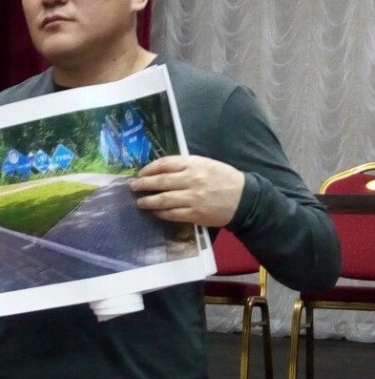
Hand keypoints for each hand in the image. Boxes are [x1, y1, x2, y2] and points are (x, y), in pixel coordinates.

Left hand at [130, 155, 244, 226]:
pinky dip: (161, 213)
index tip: (140, 173)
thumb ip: (185, 166)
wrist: (244, 198)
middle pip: (160, 182)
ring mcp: (193, 198)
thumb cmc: (223, 179)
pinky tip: (155, 212)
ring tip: (140, 202)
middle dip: (143, 185)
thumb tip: (161, 170)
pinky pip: (172, 214)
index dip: (149, 169)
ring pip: (163, 200)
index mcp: (194, 164)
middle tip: (133, 187)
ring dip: (148, 201)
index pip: (164, 164)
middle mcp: (192, 180)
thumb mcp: (206, 164)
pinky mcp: (195, 214)